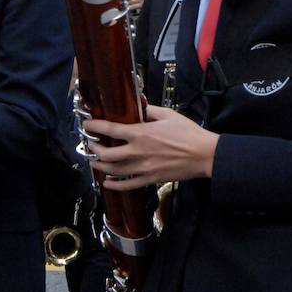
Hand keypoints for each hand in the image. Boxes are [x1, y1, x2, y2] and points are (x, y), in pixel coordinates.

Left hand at [85, 104, 217, 189]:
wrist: (203, 154)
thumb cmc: (188, 133)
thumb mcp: (168, 115)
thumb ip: (149, 110)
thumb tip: (139, 106)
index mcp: (141, 133)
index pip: (111, 129)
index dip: (95, 126)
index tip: (88, 124)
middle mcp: (137, 152)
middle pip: (106, 153)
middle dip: (94, 149)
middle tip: (92, 145)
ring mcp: (142, 168)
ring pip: (113, 170)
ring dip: (100, 165)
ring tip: (95, 161)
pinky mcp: (149, 179)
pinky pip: (126, 185)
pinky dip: (114, 185)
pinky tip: (107, 182)